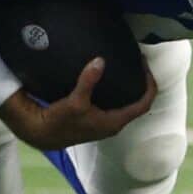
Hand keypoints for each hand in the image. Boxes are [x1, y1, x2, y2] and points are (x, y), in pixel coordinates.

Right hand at [0, 57, 154, 151]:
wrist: (42, 133)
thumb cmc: (61, 121)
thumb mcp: (75, 101)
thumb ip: (88, 81)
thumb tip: (100, 61)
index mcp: (115, 122)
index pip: (143, 104)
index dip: (149, 85)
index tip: (145, 67)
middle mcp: (114, 124)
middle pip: (138, 103)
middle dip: (141, 84)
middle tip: (137, 63)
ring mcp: (105, 122)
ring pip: (126, 104)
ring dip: (129, 88)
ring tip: (127, 67)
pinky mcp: (96, 119)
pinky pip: (115, 104)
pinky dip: (118, 91)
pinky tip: (110, 78)